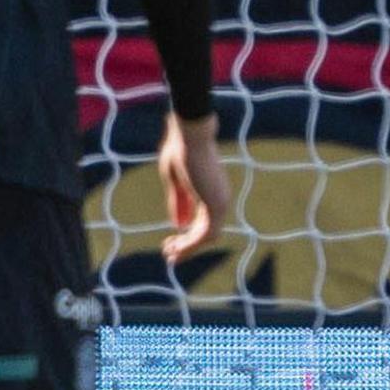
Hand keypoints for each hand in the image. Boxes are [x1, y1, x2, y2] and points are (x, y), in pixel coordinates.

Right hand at [157, 113, 232, 265]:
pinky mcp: (216, 204)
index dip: (188, 236)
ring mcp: (220, 202)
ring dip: (188, 248)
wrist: (189, 134)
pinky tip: (176, 248)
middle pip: (207, 233)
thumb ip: (179, 202)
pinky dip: (191, 243)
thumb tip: (180, 225)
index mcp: (212, 192)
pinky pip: (205, 233)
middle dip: (187, 246)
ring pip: (207, 236)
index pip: (204, 222)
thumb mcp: (175, 181)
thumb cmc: (180, 149)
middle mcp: (220, 199)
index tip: (169, 244)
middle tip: (168, 254)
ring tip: (170, 255)